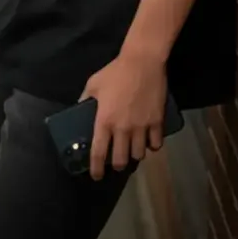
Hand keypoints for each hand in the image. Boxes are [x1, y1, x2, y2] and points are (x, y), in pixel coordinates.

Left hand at [78, 51, 167, 179]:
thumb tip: (80, 108)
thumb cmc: (115, 72)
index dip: (96, 168)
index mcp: (104, 121)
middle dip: (118, 165)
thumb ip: (85, 99)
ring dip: (135, 154)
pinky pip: (156, 144)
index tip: (96, 176)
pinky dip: (152, 145)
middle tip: (117, 161)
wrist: (142, 62)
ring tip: (133, 149)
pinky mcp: (157, 123)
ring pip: (139, 155)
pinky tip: (149, 141)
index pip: (99, 152)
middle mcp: (122, 129)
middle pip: (121, 160)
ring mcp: (141, 127)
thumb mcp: (94, 84)